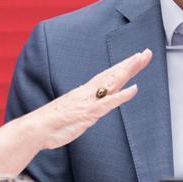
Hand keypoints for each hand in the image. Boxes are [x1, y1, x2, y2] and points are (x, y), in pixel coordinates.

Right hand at [25, 48, 151, 150]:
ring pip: (112, 82)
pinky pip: (108, 103)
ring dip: (127, 71)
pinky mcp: (88, 113)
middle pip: (113, 75)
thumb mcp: (71, 113)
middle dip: (130, 64)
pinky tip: (134, 89)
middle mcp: (88, 93)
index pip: (107, 77)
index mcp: (84, 92)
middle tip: (146, 53)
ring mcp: (89, 101)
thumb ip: (83, 108)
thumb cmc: (51, 123)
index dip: (122, 68)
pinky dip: (122, 96)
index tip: (135, 59)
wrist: (36, 128)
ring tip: (141, 60)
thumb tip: (90, 106)